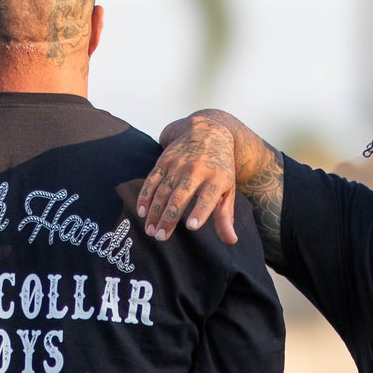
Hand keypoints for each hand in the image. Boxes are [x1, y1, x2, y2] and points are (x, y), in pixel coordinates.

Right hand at [137, 113, 239, 243]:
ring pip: (163, 191)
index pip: (207, 198)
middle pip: (180, 197)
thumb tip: (231, 240)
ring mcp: (177, 165)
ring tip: (150, 230)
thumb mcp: (228, 189)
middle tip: (161, 237)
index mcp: (215, 179)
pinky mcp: (164, 161)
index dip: (200, 212)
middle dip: (169, 217)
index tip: (191, 227)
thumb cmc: (220, 168)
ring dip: (154, 212)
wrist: (208, 132)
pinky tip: (141, 212)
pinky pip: (151, 180)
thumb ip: (225, 215)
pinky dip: (145, 196)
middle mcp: (195, 171)